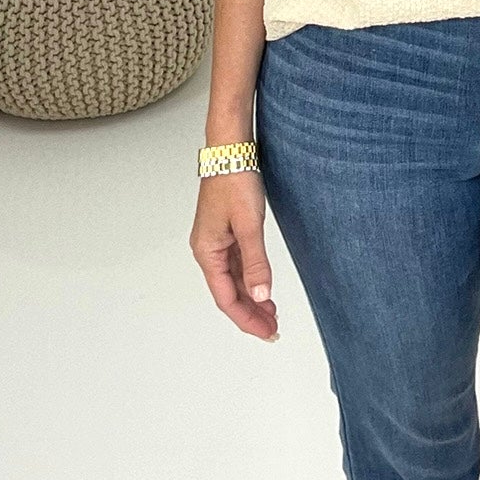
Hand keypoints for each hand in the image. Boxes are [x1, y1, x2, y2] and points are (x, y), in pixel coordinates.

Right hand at [190, 169, 280, 340]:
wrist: (231, 148)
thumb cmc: (234, 179)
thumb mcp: (249, 224)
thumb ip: (256, 262)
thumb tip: (261, 295)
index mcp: (207, 251)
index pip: (226, 298)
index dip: (247, 319)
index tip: (267, 332)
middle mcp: (208, 249)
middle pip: (228, 292)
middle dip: (250, 312)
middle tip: (273, 329)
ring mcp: (216, 240)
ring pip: (233, 279)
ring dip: (251, 296)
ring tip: (271, 312)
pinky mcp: (226, 230)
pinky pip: (236, 264)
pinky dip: (250, 277)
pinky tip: (262, 285)